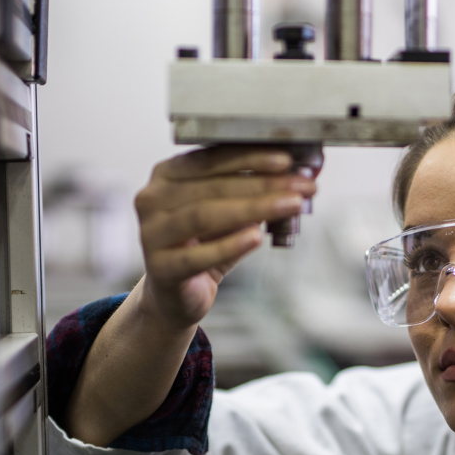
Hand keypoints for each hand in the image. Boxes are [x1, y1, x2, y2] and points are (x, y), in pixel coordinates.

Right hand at [133, 145, 316, 329]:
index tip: (287, 161)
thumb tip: (302, 176)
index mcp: (167, 175)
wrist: (178, 295)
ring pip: (205, 215)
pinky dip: (230, 245)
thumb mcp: (230, 214)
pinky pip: (197, 255)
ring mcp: (151, 233)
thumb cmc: (205, 245)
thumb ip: (255, 192)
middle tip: (300, 186)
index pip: (211, 159)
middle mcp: (152, 199)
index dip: (250, 158)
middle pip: (212, 186)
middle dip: (263, 184)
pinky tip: (257, 237)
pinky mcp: (159, 268)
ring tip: (290, 205)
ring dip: (253, 208)